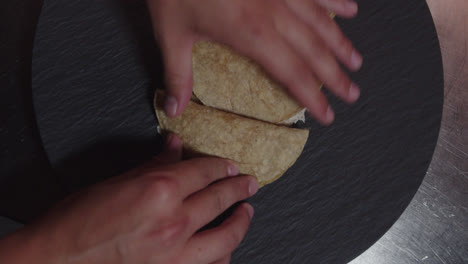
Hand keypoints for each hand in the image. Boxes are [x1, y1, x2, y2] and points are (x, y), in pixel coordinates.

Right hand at [0, 135, 257, 263]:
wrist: (55, 263)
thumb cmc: (76, 223)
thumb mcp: (116, 184)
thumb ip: (153, 165)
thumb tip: (174, 147)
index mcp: (159, 191)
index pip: (203, 171)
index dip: (221, 166)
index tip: (230, 166)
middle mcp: (173, 223)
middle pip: (220, 199)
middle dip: (240, 188)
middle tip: (250, 183)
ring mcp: (176, 256)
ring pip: (226, 237)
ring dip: (240, 223)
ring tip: (246, 213)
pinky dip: (223, 257)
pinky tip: (225, 250)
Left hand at [148, 0, 362, 124]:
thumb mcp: (170, 33)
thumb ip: (177, 74)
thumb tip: (174, 109)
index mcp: (250, 33)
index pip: (292, 73)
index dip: (313, 97)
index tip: (328, 114)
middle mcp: (273, 12)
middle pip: (314, 50)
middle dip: (335, 75)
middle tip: (352, 93)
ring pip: (320, 20)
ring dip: (340, 43)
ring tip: (357, 61)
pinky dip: (334, 1)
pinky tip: (348, 9)